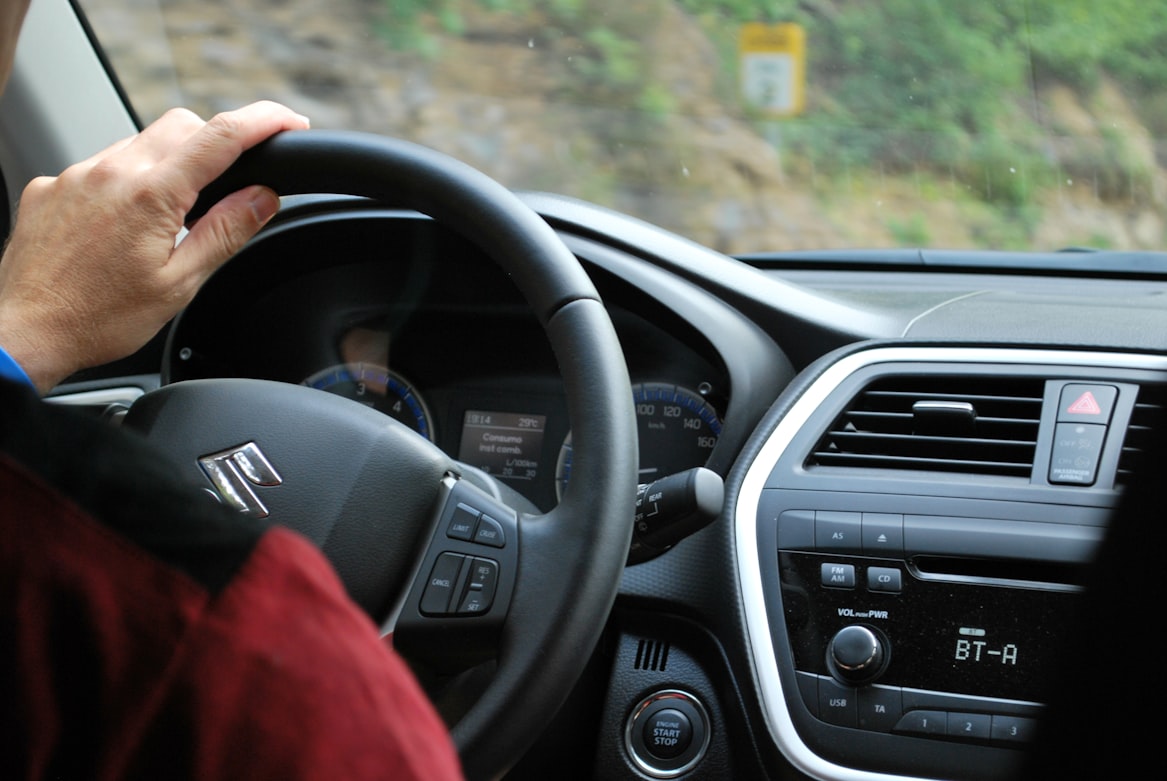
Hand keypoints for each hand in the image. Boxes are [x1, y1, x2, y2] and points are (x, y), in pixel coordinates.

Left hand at [0, 100, 309, 392]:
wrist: (25, 333)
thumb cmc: (98, 318)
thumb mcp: (180, 283)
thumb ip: (225, 232)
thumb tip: (262, 198)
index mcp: (149, 195)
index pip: (221, 136)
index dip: (264, 121)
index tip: (289, 121)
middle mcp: (109, 172)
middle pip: (181, 125)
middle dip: (215, 143)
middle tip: (230, 184)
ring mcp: (76, 174)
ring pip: (141, 144)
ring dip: (168, 166)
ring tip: (167, 222)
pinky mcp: (52, 186)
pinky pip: (103, 166)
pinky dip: (128, 184)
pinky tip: (123, 228)